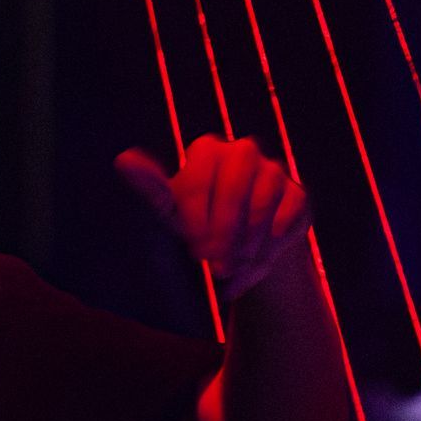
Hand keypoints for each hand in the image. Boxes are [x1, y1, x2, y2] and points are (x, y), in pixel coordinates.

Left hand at [115, 134, 310, 298]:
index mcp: (207, 151)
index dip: (196, 223)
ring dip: (247, 244)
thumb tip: (123, 159)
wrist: (243, 251)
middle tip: (215, 267)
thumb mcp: (173, 215)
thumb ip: (153, 191)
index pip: (199, 183)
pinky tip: (257, 261)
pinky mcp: (298, 194)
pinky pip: (288, 217)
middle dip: (224, 234)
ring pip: (263, 205)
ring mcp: (274, 170)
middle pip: (235, 191)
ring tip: (232, 270)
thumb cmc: (200, 226)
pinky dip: (272, 244)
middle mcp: (243, 152)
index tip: (194, 253)